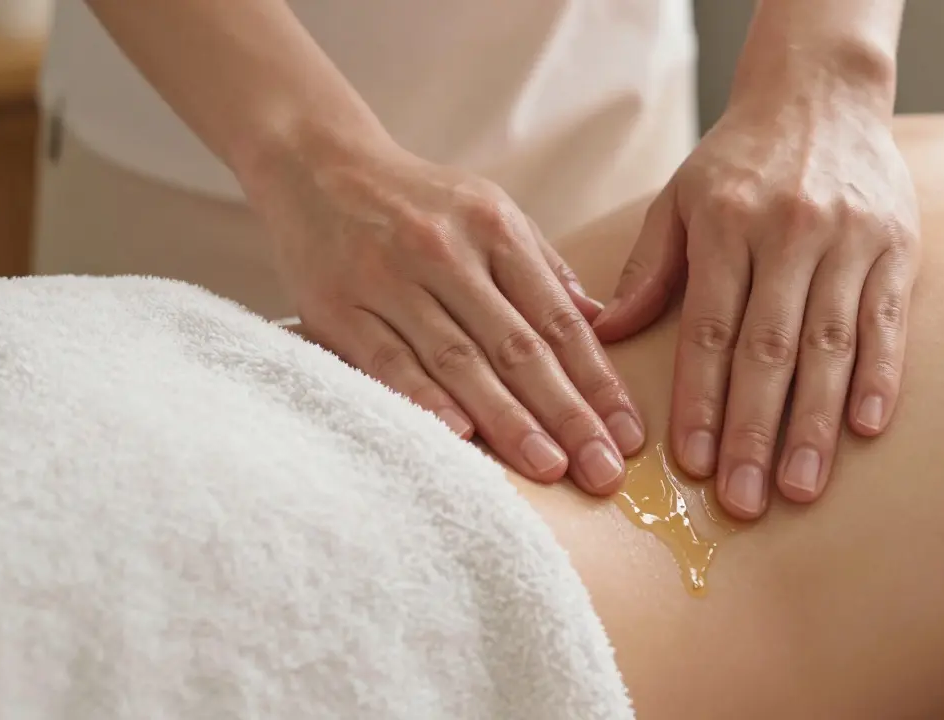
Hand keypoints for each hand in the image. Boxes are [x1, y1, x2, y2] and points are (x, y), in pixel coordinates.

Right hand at [248, 139, 642, 494]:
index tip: (628, 434)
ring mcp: (390, 279)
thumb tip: (600, 322)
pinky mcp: (338, 305)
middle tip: (603, 471)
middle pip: (517, 347)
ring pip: (458, 360)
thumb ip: (541, 267)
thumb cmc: (415, 200)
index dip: (597, 381)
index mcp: (494, 229)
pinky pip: (387, 360)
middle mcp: (446, 253)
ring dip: (507, 419)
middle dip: (567, 413)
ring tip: (549, 467)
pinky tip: (460, 436)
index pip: (557, 319)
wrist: (314, 164)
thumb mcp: (488, 211)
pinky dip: (423, 398)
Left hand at [593, 82, 920, 518]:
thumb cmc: (738, 160)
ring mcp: (849, 240)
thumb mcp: (679, 198)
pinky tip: (863, 430)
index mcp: (726, 223)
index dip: (701, 401)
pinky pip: (887, 322)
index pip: (709, 329)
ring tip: (800, 488)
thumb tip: (601, 334)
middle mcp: (788, 232)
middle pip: (768, 350)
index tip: (693, 465)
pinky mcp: (897, 246)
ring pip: (830, 346)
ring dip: (814, 424)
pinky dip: (878, 378)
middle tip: (745, 503)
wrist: (820, 94)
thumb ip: (647, 267)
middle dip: (754, 433)